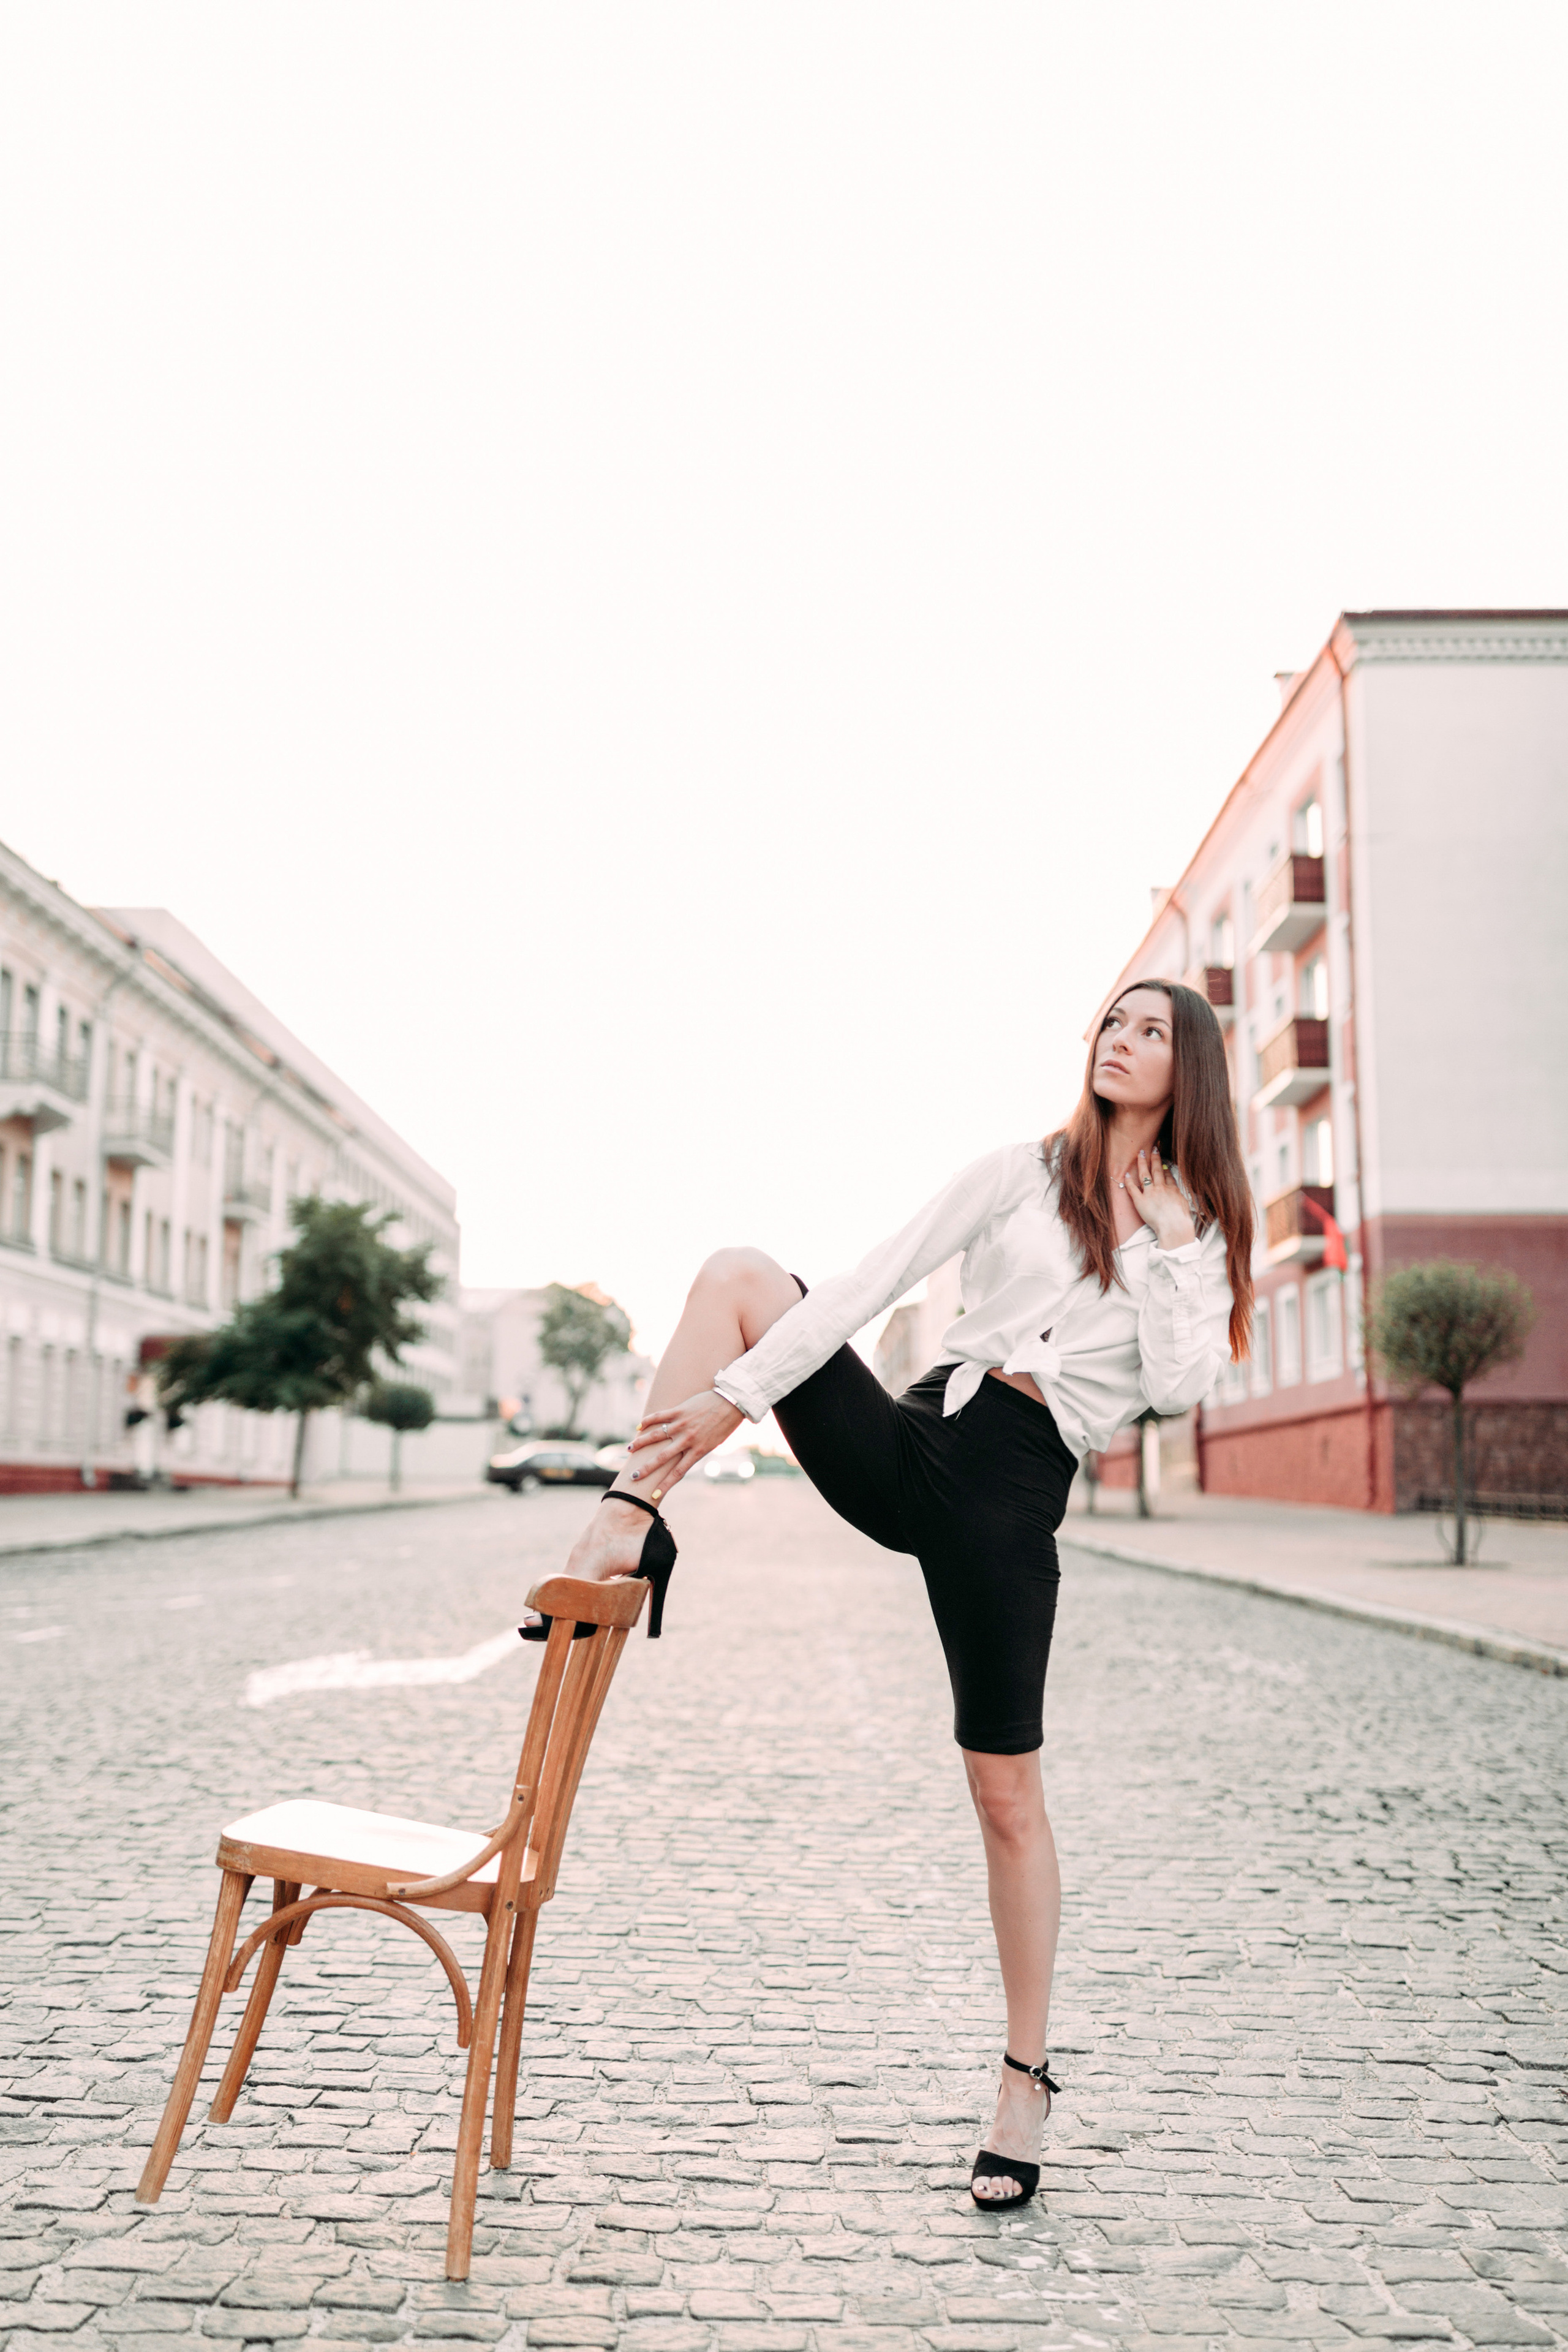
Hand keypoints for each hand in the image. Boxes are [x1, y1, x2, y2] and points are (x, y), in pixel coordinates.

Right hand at [623, 1388, 743, 1500]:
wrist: (731, 1402)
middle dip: (646, 1469)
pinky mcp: (680, 1410)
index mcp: (698, 1451)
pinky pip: (660, 1416)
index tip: (654, 1494)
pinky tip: (639, 1427)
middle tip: (633, 1476)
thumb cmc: (724, 1424)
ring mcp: (682, 1424)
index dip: (665, 1484)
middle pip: (662, 1458)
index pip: (678, 1472)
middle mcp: (688, 1439)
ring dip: (641, 1443)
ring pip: (656, 1436)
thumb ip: (697, 1450)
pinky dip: (648, 1421)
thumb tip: (684, 1457)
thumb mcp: (713, 1443)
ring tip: (629, 1449)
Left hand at [1119, 1147, 1196, 1250]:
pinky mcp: (1140, 1201)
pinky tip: (1127, 1174)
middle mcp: (1161, 1188)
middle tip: (1153, 1149)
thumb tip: (1179, 1199)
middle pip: (1157, 1170)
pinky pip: (1133, 1188)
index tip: (1163, 1162)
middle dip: (1155, 1158)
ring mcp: (1150, 1193)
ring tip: (1140, 1153)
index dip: (1165, 1168)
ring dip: (1142, 1163)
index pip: (1168, 1176)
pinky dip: (1129, 1181)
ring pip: (1145, 1174)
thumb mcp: (1185, 1206)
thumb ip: (1180, 1200)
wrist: (1174, 1226)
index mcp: (1173, 1190)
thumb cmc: (1181, 1220)